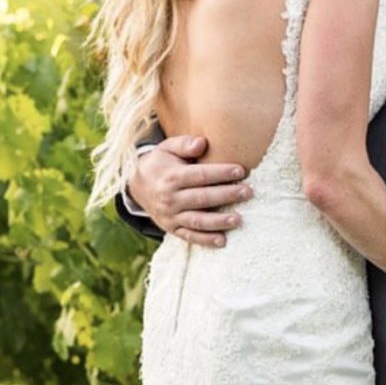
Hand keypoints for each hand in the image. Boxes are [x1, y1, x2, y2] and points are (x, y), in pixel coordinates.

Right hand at [128, 135, 252, 246]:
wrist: (136, 186)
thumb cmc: (161, 163)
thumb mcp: (167, 148)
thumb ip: (184, 144)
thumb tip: (202, 143)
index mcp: (171, 177)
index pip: (199, 175)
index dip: (220, 173)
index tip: (240, 171)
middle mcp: (170, 198)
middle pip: (202, 198)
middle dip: (226, 195)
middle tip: (248, 192)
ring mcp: (170, 216)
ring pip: (197, 221)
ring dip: (219, 221)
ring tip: (239, 219)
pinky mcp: (172, 229)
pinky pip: (190, 236)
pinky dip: (206, 241)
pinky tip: (223, 241)